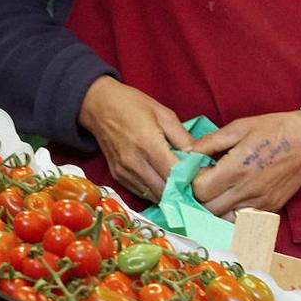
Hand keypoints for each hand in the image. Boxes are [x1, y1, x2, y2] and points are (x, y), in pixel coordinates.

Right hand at [78, 76, 193, 198]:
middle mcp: (134, 162)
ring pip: (153, 195)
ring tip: (180, 184)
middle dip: (182, 190)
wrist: (98, 105)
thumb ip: (183, 138)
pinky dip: (155, 191)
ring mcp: (124, 172)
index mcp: (148, 144)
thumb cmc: (133, 105)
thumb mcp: (164, 114)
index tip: (202, 177)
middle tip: (194, 184)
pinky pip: (141, 192)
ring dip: (168, 193)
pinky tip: (163, 181)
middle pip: (165, 190)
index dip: (191, 179)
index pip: (174, 174)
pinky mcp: (117, 176)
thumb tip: (199, 157)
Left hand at [190, 94, 300, 217]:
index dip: (192, 181)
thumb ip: (210, 142)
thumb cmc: (274, 129)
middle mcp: (247, 191)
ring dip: (214, 208)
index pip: (200, 190)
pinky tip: (233, 197)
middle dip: (199, 197)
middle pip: (207, 209)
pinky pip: (242, 220)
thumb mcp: (239, 127)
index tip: (197, 171)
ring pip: (223, 219)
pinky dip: (231, 213)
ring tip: (217, 191)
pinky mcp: (270, 210)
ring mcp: (259, 204)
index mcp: (237, 168)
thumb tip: (186, 152)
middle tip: (204, 182)